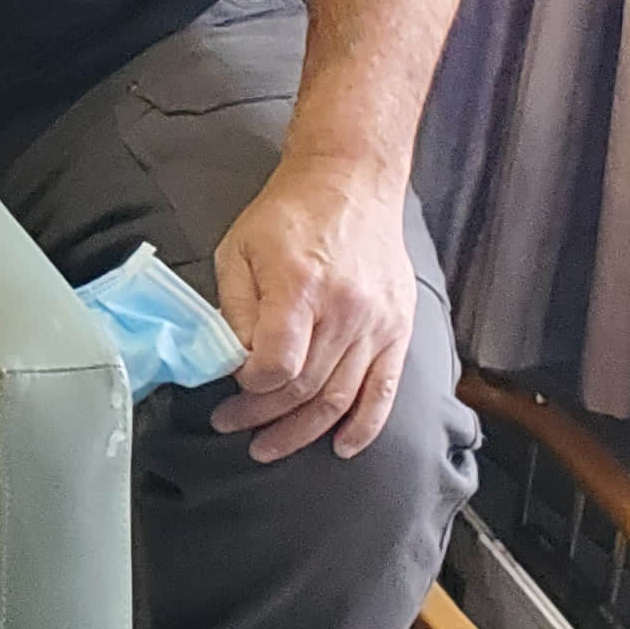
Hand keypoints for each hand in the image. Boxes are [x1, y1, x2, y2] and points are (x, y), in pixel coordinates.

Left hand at [209, 157, 416, 461]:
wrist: (350, 181)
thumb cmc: (287, 214)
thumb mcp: (238, 249)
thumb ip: (234, 309)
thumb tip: (233, 362)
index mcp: (300, 288)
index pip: (275, 366)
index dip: (248, 388)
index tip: (230, 387)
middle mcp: (344, 311)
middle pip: (304, 389)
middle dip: (263, 418)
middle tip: (234, 427)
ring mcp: (376, 324)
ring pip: (340, 399)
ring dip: (303, 432)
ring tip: (269, 447)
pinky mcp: (398, 329)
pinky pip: (383, 391)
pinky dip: (364, 426)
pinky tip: (340, 447)